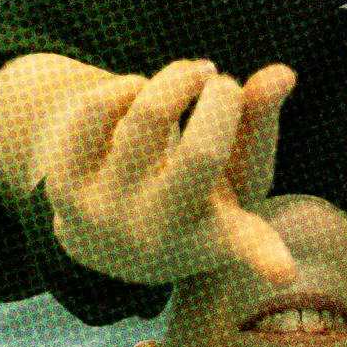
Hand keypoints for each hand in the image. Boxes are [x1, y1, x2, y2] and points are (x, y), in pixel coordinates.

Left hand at [33, 59, 298, 294]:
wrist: (104, 236)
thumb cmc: (192, 196)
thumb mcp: (235, 170)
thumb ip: (260, 122)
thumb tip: (282, 73)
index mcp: (212, 238)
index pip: (243, 247)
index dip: (267, 257)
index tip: (284, 272)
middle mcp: (159, 235)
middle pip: (201, 154)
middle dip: (221, 99)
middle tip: (223, 82)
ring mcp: (106, 214)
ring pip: (148, 115)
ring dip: (177, 77)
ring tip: (190, 75)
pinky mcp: (62, 188)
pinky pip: (97, 108)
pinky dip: (128, 86)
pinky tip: (138, 93)